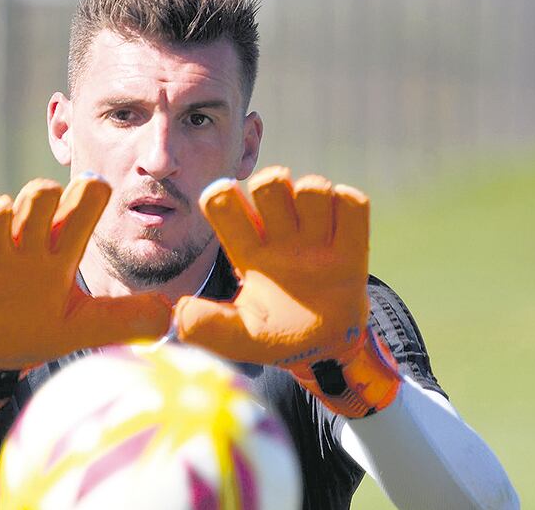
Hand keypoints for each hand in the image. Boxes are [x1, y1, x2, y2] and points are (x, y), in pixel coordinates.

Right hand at [0, 174, 171, 414]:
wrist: (4, 349)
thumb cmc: (50, 324)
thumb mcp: (91, 325)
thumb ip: (128, 319)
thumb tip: (171, 315)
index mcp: (65, 247)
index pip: (83, 201)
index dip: (89, 193)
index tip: (96, 191)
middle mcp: (31, 244)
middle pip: (37, 194)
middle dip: (41, 195)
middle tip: (46, 213)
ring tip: (8, 245)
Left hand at [174, 166, 398, 416]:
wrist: (324, 351)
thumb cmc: (275, 338)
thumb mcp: (237, 339)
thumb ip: (207, 327)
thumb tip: (180, 310)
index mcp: (247, 251)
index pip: (224, 204)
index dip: (221, 196)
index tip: (224, 201)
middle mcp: (280, 236)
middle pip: (271, 182)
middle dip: (272, 186)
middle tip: (279, 220)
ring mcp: (316, 239)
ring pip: (312, 186)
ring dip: (313, 195)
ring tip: (314, 230)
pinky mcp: (351, 247)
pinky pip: (353, 204)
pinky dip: (347, 204)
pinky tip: (341, 232)